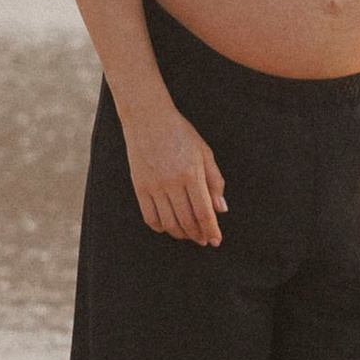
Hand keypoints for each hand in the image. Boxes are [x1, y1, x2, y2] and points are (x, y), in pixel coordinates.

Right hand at [122, 100, 225, 244]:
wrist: (147, 118)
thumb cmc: (179, 133)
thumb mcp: (204, 152)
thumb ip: (215, 181)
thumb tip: (221, 209)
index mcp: (191, 173)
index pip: (203, 212)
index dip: (211, 230)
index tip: (216, 241)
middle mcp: (172, 183)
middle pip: (187, 221)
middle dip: (198, 235)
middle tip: (204, 240)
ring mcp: (153, 186)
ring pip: (169, 223)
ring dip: (181, 234)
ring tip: (189, 235)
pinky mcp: (139, 187)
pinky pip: (150, 217)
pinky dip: (161, 227)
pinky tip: (169, 227)